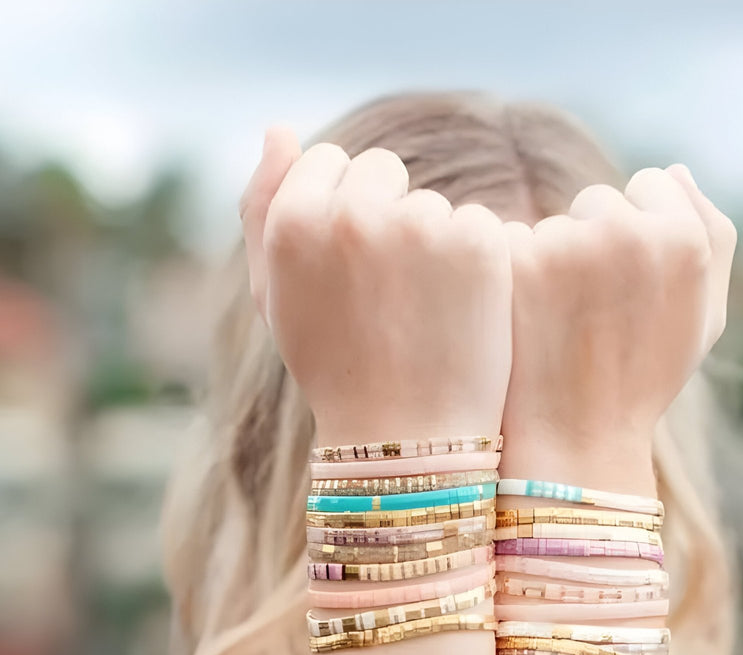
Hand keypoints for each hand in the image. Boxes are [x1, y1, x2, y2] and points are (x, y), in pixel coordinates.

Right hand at [240, 135, 512, 444]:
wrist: (403, 438)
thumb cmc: (334, 368)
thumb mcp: (274, 296)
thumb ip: (263, 209)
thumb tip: (277, 128)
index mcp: (294, 220)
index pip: (329, 161)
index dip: (341, 212)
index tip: (351, 268)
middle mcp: (354, 212)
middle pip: (381, 170)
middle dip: (386, 215)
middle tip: (387, 293)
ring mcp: (421, 225)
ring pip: (430, 203)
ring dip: (431, 244)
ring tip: (420, 314)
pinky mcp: (479, 243)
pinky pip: (476, 225)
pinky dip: (475, 262)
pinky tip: (460, 314)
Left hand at [501, 165, 736, 482]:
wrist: (575, 439)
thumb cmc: (644, 380)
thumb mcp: (705, 317)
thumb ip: (710, 234)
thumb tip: (672, 169)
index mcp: (684, 238)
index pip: (649, 184)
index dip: (638, 231)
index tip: (627, 283)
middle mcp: (629, 232)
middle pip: (597, 201)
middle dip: (591, 241)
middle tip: (590, 310)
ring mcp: (567, 245)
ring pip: (550, 223)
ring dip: (548, 259)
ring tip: (556, 324)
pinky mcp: (515, 264)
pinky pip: (507, 242)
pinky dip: (510, 274)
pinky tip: (522, 321)